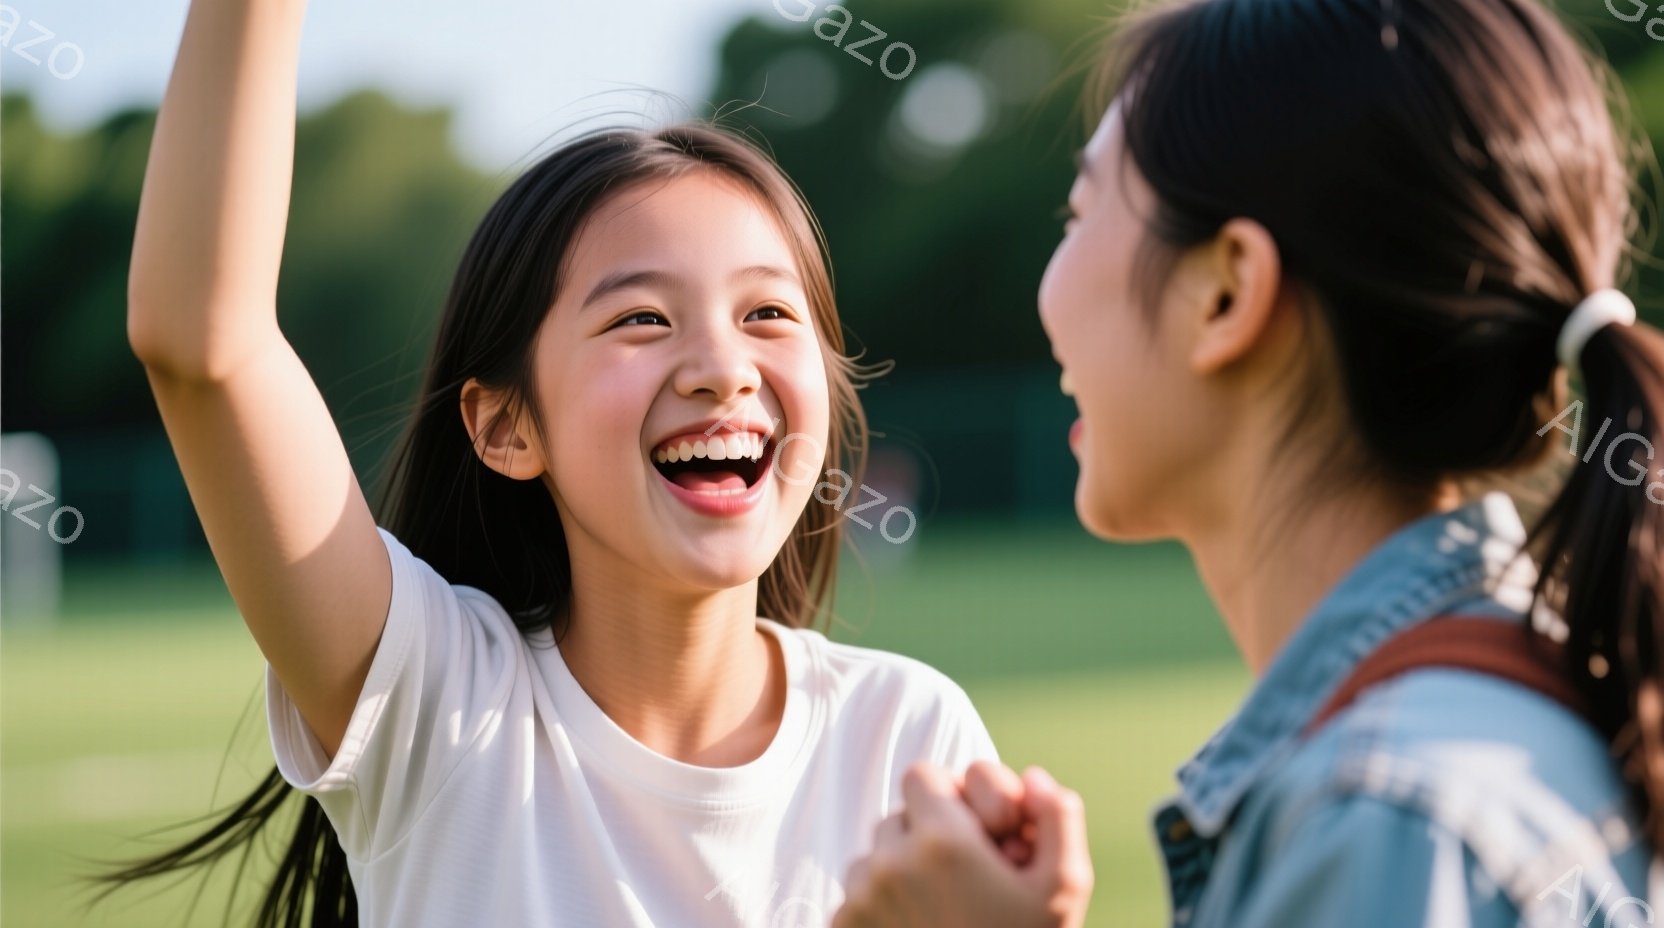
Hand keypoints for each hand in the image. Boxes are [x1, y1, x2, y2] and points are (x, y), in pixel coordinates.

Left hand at [832, 762, 1093, 927]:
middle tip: (965, 877)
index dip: (952, 798)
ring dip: (902, 872)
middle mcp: (889, 863)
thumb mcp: (1065, 889)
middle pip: (899, 816)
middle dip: (929, 836)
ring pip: (874, 857)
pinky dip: (881, 908)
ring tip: (943, 911)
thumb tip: (1034, 777)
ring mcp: (860, 899)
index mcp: (941, 841)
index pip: (923, 776)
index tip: (974, 832)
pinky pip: (856, 897)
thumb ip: (1058, 819)